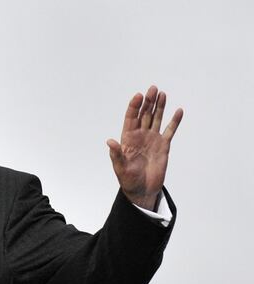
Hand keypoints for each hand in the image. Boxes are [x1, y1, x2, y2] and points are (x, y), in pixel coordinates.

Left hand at [107, 85, 183, 210]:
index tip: (139, 95)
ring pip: (156, 119)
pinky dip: (174, 121)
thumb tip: (110, 141)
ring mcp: (152, 139)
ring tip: (163, 94)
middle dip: (148, 102)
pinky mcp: (163, 145)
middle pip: (144, 115)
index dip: (134, 107)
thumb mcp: (120, 167)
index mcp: (128, 139)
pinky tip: (178, 111)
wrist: (142, 190)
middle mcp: (140, 136)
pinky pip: (170, 131)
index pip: (131, 118)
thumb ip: (116, 154)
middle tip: (153, 88)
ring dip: (159, 107)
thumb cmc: (128, 180)